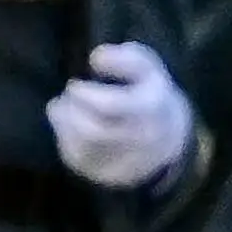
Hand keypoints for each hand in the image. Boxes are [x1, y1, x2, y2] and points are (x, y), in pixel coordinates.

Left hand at [45, 42, 194, 189]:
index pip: (109, 108)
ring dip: (64, 123)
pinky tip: (70, 124)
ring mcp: (123, 163)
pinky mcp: (105, 174)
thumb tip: (96, 58)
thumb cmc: (148, 93)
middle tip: (68, 96)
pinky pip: (75, 158)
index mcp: (152, 109)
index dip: (83, 94)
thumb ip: (124, 57)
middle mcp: (140, 141)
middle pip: (92, 131)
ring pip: (80, 147)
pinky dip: (64, 138)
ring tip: (64, 107)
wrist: (167, 138)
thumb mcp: (147, 67)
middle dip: (71, 111)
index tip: (74, 85)